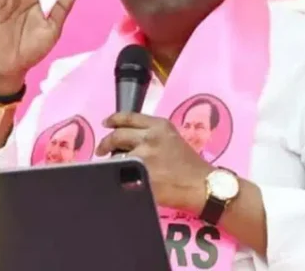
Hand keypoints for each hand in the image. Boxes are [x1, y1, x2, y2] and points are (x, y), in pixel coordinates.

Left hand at [95, 113, 213, 212]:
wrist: (203, 186)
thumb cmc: (190, 165)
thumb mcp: (172, 138)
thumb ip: (152, 133)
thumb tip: (127, 137)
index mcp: (159, 126)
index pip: (129, 117)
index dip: (113, 119)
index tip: (106, 123)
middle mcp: (149, 137)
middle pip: (117, 135)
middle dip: (105, 142)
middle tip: (101, 150)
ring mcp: (143, 157)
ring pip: (115, 155)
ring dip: (111, 160)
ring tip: (112, 166)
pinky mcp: (140, 175)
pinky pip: (120, 173)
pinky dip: (116, 174)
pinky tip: (118, 178)